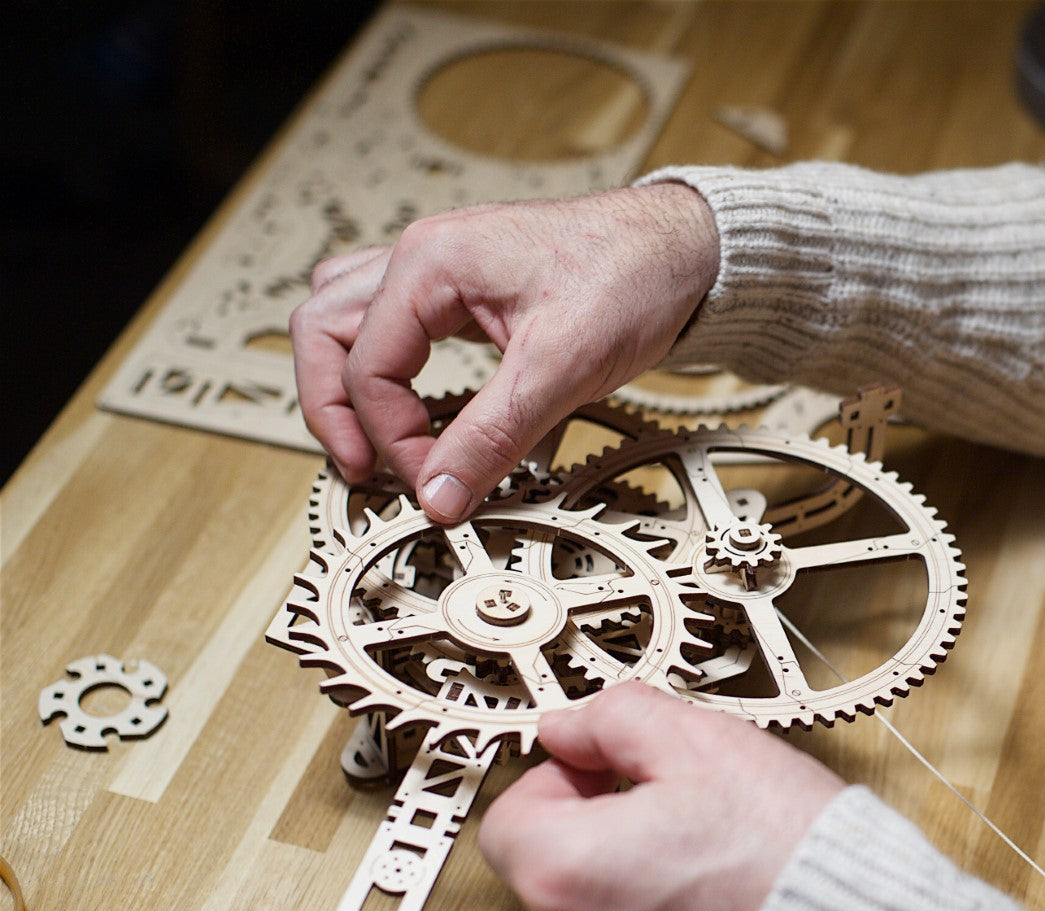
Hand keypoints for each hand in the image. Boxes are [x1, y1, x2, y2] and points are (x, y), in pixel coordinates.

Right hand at [289, 183, 719, 520]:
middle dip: (332, 408)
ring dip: (346, 379)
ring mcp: (440, 268)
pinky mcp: (465, 287)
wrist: (687, 249)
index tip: (433, 486)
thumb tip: (440, 494)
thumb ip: (493, 435)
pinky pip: (391, 320)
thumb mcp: (562, 367)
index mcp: (431, 263)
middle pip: (323, 331)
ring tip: (374, 442)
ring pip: (344, 317)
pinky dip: (385, 362)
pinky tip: (415, 402)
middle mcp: (422, 256)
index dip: (392, 439)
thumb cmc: (634, 275)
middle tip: (363, 470)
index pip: (367, 368)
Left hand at [477, 683, 844, 910]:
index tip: (611, 774)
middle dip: (604, 838)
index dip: (562, 782)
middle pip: (553, 874)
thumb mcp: (704, 744)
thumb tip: (570, 726)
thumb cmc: (792, 855)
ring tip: (714, 874)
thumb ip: (616, 718)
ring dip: (632, 897)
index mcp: (564, 872)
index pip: (511, 816)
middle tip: (681, 817)